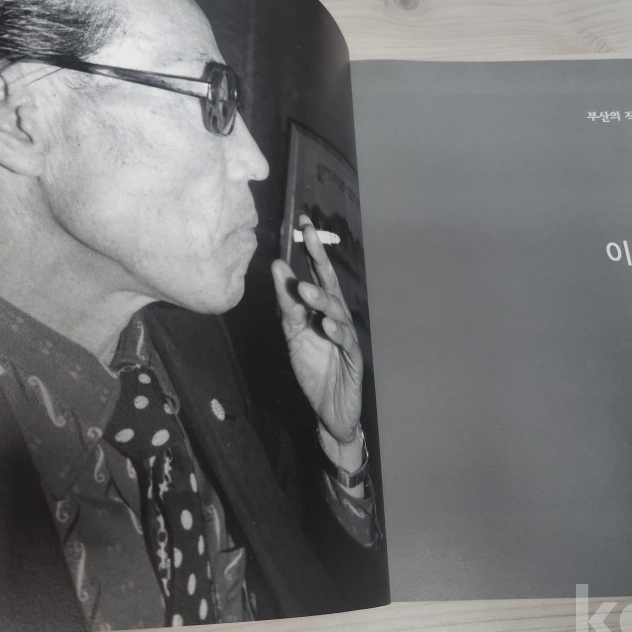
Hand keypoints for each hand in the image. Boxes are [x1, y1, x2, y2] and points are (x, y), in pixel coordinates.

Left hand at [271, 214, 364, 474]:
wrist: (329, 409)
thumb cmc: (315, 368)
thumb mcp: (294, 334)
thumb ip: (288, 304)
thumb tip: (278, 267)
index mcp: (323, 309)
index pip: (317, 273)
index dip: (312, 249)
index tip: (304, 222)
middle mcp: (337, 317)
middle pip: (330, 284)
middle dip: (320, 258)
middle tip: (310, 235)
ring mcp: (347, 337)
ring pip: (336, 312)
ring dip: (321, 299)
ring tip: (304, 289)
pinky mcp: (353, 359)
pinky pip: (346, 343)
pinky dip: (337, 333)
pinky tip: (327, 325)